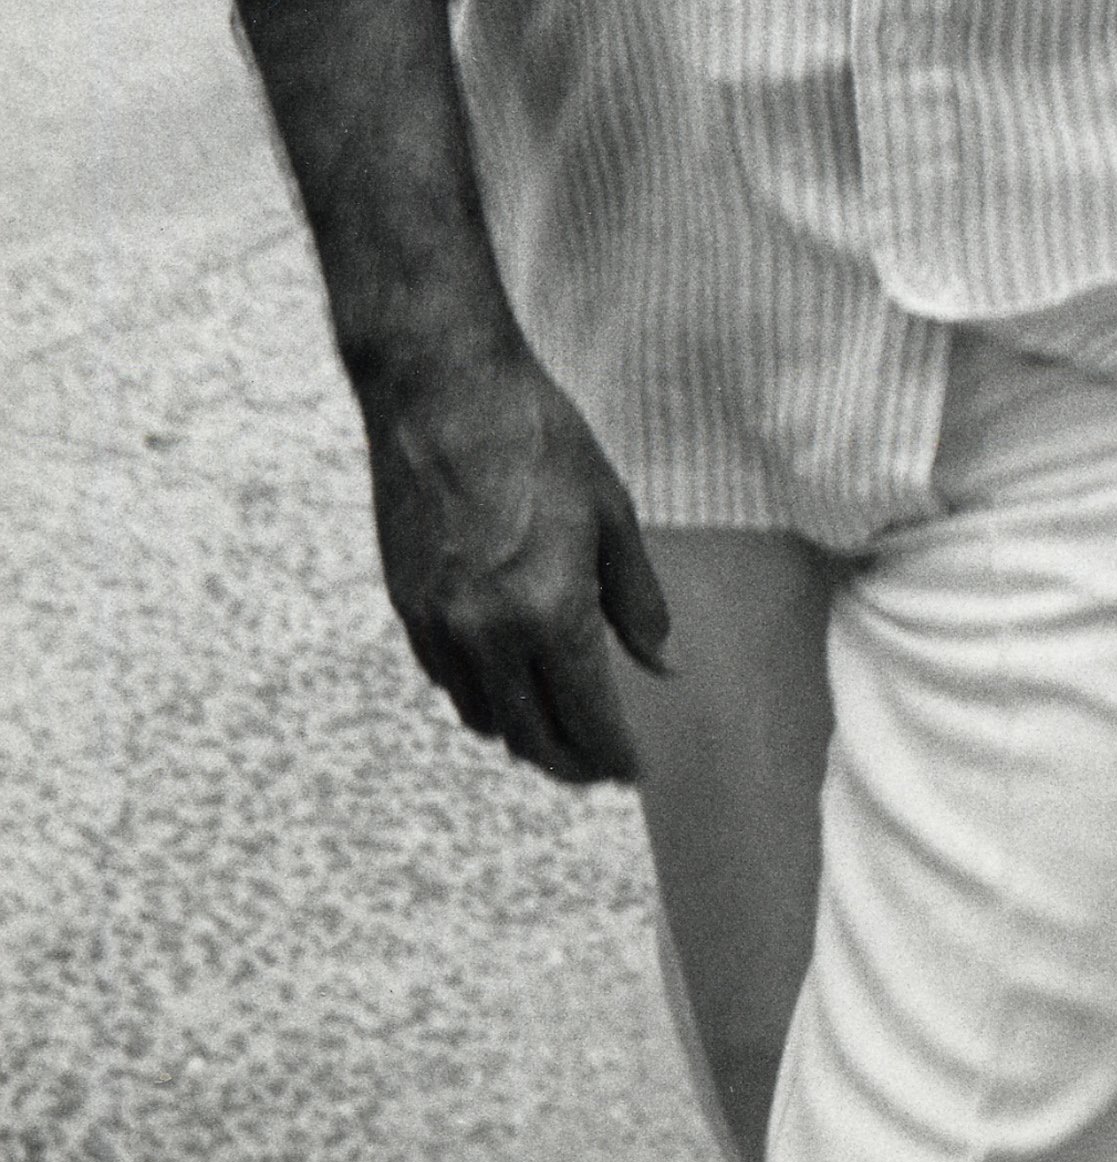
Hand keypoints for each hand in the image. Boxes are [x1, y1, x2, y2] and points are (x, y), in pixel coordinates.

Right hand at [361, 337, 670, 784]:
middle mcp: (489, 635)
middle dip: (571, 763)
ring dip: (524, 734)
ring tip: (558, 726)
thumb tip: (665, 667)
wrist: (441, 390)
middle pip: (532, 738)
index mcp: (551, 612)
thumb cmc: (539, 440)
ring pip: (485, 719)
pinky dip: (482, 697)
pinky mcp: (407, 608)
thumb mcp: (611, 512)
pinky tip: (506, 679)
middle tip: (601, 767)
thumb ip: (637, 601)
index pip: (588, 720)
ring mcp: (440, 626)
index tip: (634, 771)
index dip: (614, 757)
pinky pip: (448, 682)